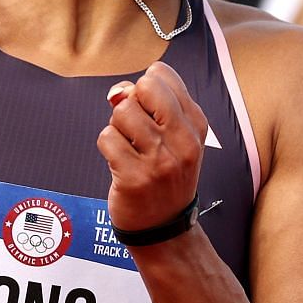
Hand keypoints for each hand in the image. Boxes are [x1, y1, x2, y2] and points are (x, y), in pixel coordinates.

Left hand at [98, 61, 209, 233]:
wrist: (164, 227)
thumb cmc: (164, 174)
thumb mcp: (174, 138)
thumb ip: (149, 106)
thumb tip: (118, 91)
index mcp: (195, 124)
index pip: (162, 75)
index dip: (146, 90)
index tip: (150, 113)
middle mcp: (182, 141)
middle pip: (143, 88)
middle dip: (131, 103)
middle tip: (136, 130)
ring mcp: (160, 161)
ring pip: (121, 112)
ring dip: (117, 128)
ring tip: (130, 149)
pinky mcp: (134, 178)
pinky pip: (107, 138)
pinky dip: (107, 147)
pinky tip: (120, 163)